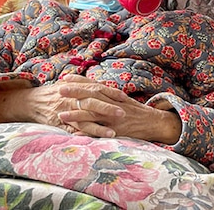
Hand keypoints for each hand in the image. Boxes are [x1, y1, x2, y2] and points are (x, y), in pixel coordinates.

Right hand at [0, 78, 125, 132]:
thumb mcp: (71, 85)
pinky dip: (83, 135)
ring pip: (84, 119)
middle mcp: (72, 99)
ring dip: (99, 127)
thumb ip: (87, 86)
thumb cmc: (56, 93)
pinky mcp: (60, 124)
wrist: (32, 101)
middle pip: (93, 102)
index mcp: (77, 88)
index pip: (98, 88)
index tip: (125, 97)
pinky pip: (73, 131)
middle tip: (124, 113)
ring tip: (113, 133)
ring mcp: (66, 112)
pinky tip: (94, 141)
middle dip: (109, 108)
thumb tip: (106, 86)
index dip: (111, 93)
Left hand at [56, 75, 182, 142]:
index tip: (65, 77)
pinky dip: (88, 134)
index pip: (94, 85)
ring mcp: (115, 118)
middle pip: (92, 96)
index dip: (80, 81)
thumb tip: (95, 87)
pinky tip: (75, 135)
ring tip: (60, 114)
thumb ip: (108, 94)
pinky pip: (100, 133)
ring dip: (76, 114)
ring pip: (94, 114)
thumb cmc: (136, 111)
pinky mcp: (117, 131)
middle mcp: (114, 104)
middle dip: (75, 92)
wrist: (154, 122)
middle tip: (59, 89)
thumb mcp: (123, 99)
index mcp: (114, 95)